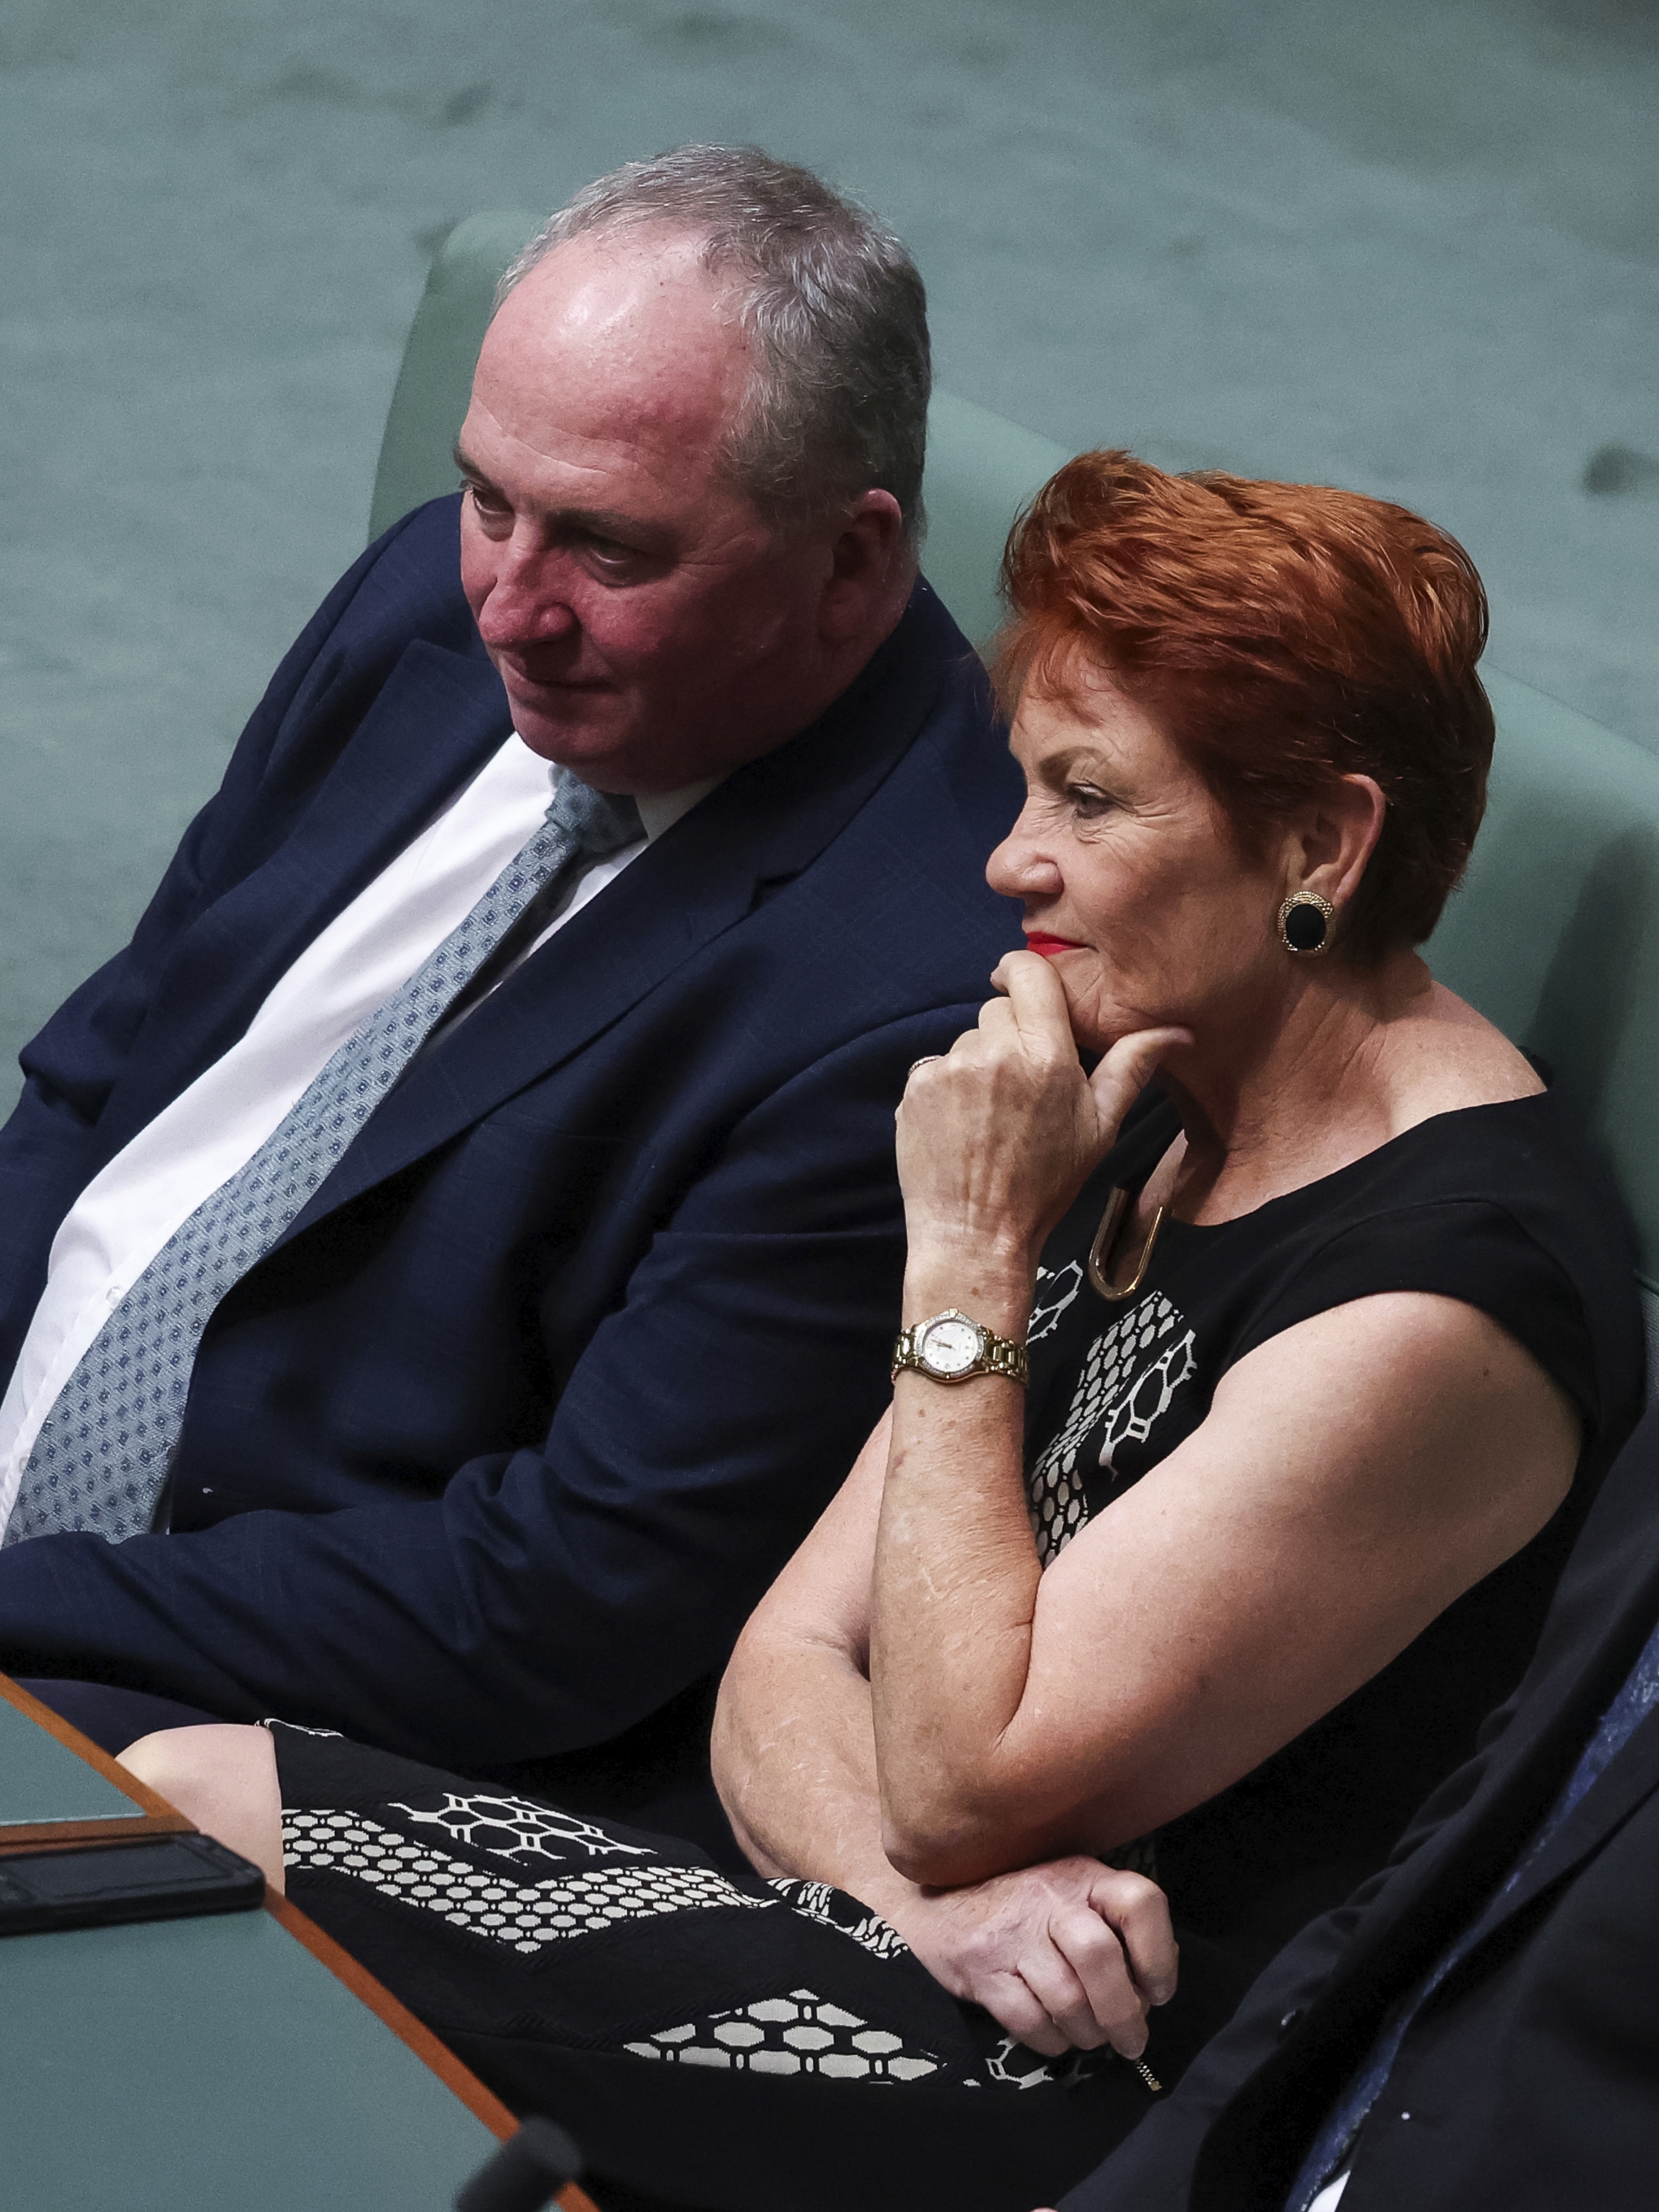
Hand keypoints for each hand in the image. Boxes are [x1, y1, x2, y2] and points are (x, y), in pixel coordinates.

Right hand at [882, 1853, 1177, 2058]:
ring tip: (1090, 2037)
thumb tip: (1157, 1978)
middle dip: (1123, 2013)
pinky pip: (1029, 2021)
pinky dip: (1051, 2041)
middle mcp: (1049, 1898)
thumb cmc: (1022, 1905)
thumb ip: (1116, 1927)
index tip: (1157, 1990)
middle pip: (1100, 1957)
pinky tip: (1055, 2035)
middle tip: (1132, 2040)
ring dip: (1088, 2033)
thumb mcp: (1072, 1895)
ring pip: (1067, 1998)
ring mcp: (1012, 1934)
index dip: (1159, 1954)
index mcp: (1082, 1876)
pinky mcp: (981, 1970)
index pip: (1140, 1903)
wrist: (939, 1902)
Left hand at [896, 951, 1187, 1266]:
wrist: (975, 1234)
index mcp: (1047, 1057)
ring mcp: (949, 1068)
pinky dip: (949, 1087)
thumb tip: (1176, 1032)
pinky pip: (936, 1065)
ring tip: (992, 1115)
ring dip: (980, 1063)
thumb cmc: (1045, 1185)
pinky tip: (963, 1125)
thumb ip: (1131, 1066)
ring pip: (969, 1039)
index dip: (1024, 972)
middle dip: (1013, 1034)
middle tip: (1023, 1087)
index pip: (1029, 973)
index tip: (1025, 986)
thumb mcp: (1101, 1128)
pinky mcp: (915, 1087)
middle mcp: (994, 1053)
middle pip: (1000, 1008)